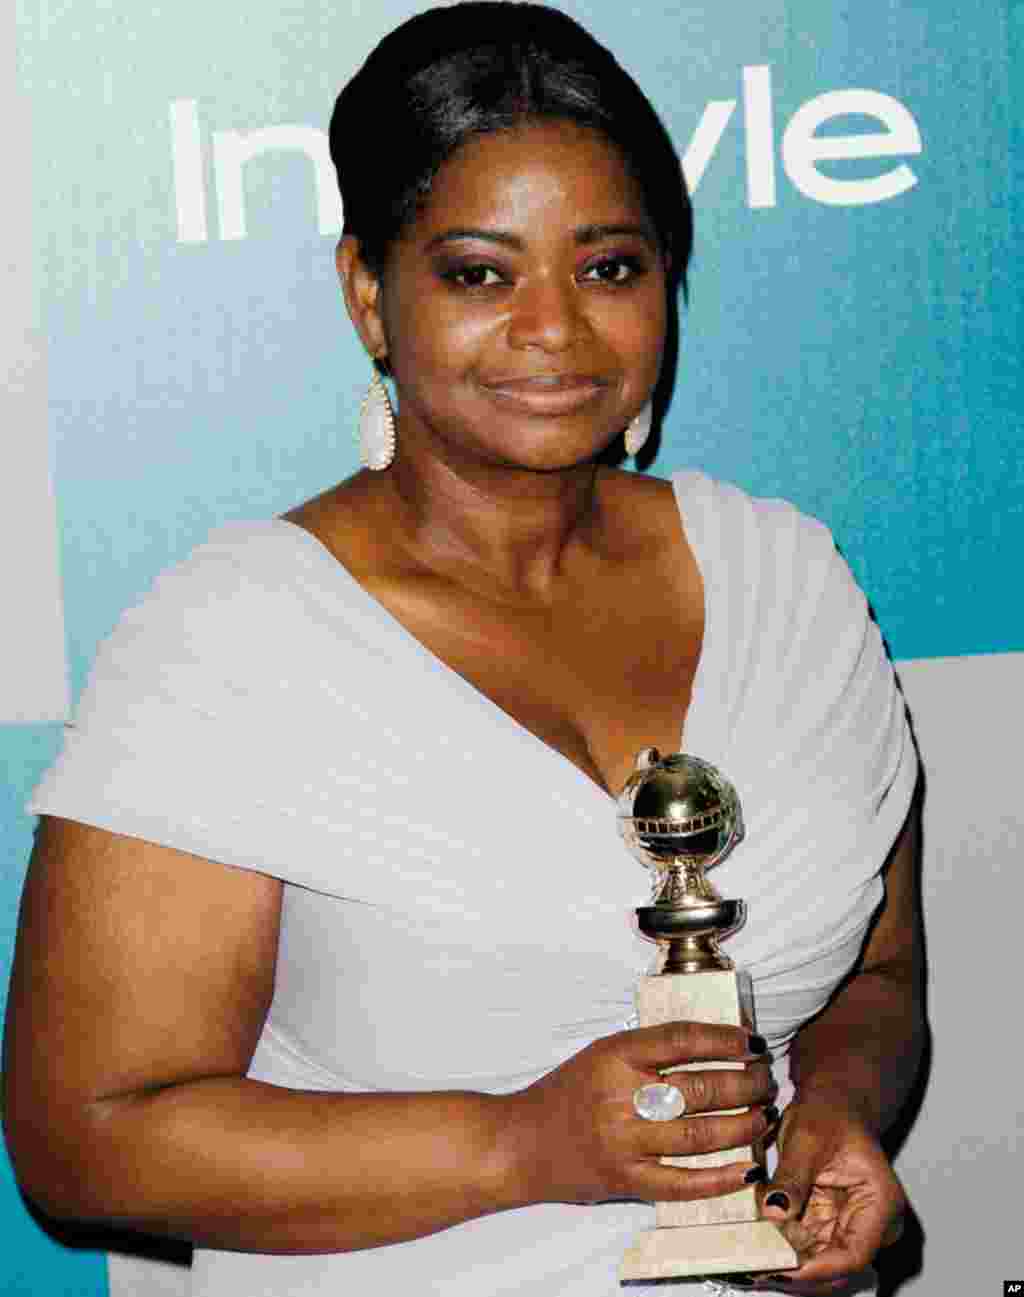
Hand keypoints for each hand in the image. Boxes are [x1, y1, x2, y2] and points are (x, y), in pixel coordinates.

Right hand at [502, 1022, 776, 1207]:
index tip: (752, 1042)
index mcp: (615, 1056)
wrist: (522, 1143)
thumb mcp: (601, 1054)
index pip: (682, 1040)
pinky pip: (684, 1182)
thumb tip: (713, 1046)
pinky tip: (746, 1167)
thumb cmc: (566, 1093)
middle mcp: (622, 1096)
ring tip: (764, 1116)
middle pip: (701, 1088)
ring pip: (701, 1135)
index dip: (725, 1040)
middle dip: (746, 1084)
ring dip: (743, 1127)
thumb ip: (648, 1051)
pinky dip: (720, 1177)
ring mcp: (625, 1141)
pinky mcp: (627, 1180)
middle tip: (766, 1079)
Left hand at [750, 1093, 905, 1292]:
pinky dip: (782, 1250)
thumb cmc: (830, 1114)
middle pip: (836, 1269)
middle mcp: (871, 1225)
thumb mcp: (807, 1140)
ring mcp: (849, 1229)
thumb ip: (792, 1178)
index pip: (853, 1254)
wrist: (830, 1105)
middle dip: (796, 1272)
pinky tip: (757, 1246)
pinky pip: (805, 1250)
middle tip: (756, 1267)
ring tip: (750, 1258)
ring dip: (785, 1263)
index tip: (781, 1268)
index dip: (816, 1269)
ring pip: (818, 1265)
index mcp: (880, 1203)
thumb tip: (774, 1212)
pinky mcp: (828, 1228)